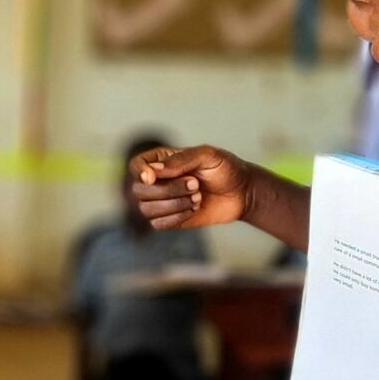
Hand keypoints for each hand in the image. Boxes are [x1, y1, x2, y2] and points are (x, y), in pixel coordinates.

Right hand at [128, 146, 251, 230]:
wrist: (242, 193)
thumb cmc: (226, 169)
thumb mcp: (208, 155)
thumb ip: (181, 159)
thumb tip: (154, 171)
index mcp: (162, 160)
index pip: (136, 165)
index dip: (139, 172)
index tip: (152, 177)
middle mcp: (158, 181)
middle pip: (139, 190)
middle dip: (168, 190)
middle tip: (195, 184)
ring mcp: (162, 201)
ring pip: (146, 209)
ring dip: (173, 205)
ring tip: (198, 197)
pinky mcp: (170, 219)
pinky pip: (157, 224)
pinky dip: (175, 218)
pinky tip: (193, 209)